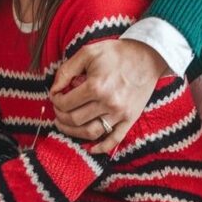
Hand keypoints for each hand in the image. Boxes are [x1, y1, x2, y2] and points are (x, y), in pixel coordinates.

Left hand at [50, 40, 166, 153]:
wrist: (147, 56)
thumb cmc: (116, 53)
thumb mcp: (87, 52)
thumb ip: (67, 70)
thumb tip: (54, 89)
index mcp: (96, 86)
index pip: (66, 103)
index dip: (55, 101)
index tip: (55, 96)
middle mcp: (108, 103)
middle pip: (76, 120)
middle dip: (61, 117)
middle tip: (57, 111)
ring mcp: (120, 114)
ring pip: (91, 132)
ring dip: (74, 133)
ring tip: (65, 125)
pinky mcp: (130, 119)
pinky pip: (114, 140)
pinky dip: (101, 148)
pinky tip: (90, 148)